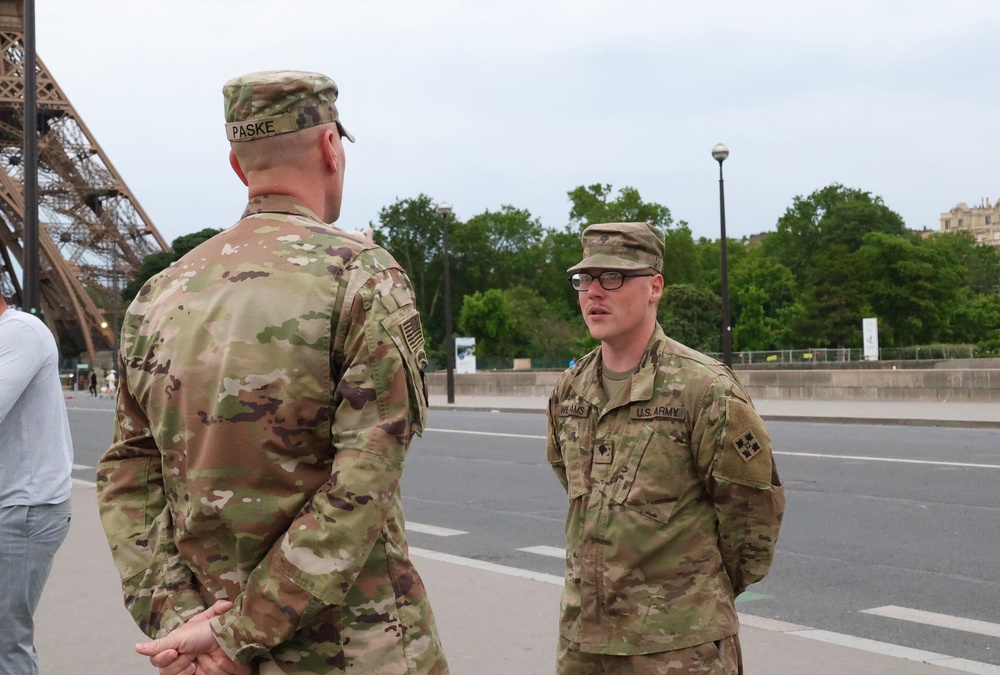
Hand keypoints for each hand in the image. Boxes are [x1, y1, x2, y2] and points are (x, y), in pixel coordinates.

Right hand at [135, 600, 249, 673]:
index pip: (157, 656)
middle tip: (190, 654)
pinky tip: (195, 670)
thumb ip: (159, 644)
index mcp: (178, 643)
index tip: (173, 652)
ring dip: (181, 669)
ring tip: (195, 662)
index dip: (162, 657)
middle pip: (162, 669)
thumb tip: (137, 648)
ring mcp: (191, 667)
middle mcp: (182, 655)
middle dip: (174, 662)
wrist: (231, 642)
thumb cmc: (211, 631)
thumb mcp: (182, 634)